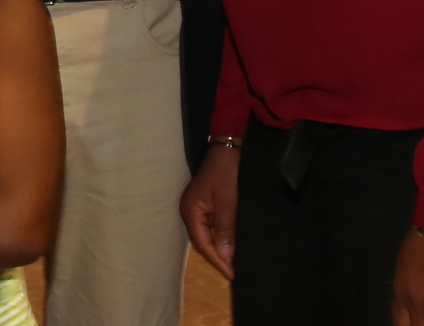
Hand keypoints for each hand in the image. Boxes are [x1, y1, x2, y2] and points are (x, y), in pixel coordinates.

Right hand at [180, 142, 240, 278]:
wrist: (228, 148)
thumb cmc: (226, 174)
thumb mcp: (227, 203)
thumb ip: (224, 230)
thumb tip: (224, 256)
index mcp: (190, 211)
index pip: (202, 243)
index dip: (216, 260)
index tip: (231, 274)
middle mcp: (190, 211)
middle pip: (203, 240)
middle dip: (217, 255)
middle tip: (233, 271)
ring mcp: (197, 206)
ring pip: (208, 233)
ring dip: (220, 245)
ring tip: (234, 261)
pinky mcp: (206, 202)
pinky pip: (212, 224)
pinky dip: (221, 234)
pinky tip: (231, 242)